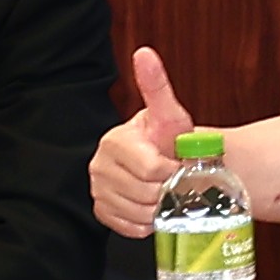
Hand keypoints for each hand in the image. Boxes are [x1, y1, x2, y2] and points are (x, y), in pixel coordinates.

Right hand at [86, 44, 197, 237]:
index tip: (181, 165)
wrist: (163, 160)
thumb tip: (144, 52)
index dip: (173, 171)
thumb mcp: (169, 114)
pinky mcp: (102, 211)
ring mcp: (98, 190)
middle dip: (169, 190)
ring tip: (167, 193)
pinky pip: (130, 227)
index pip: (150, 168)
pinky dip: (148, 223)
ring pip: (139, 213)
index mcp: (114, 141)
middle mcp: (99, 166)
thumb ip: (157, 85)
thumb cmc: (168, 138)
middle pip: (146, 193)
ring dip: (161, 209)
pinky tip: (154, 207)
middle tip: (177, 181)